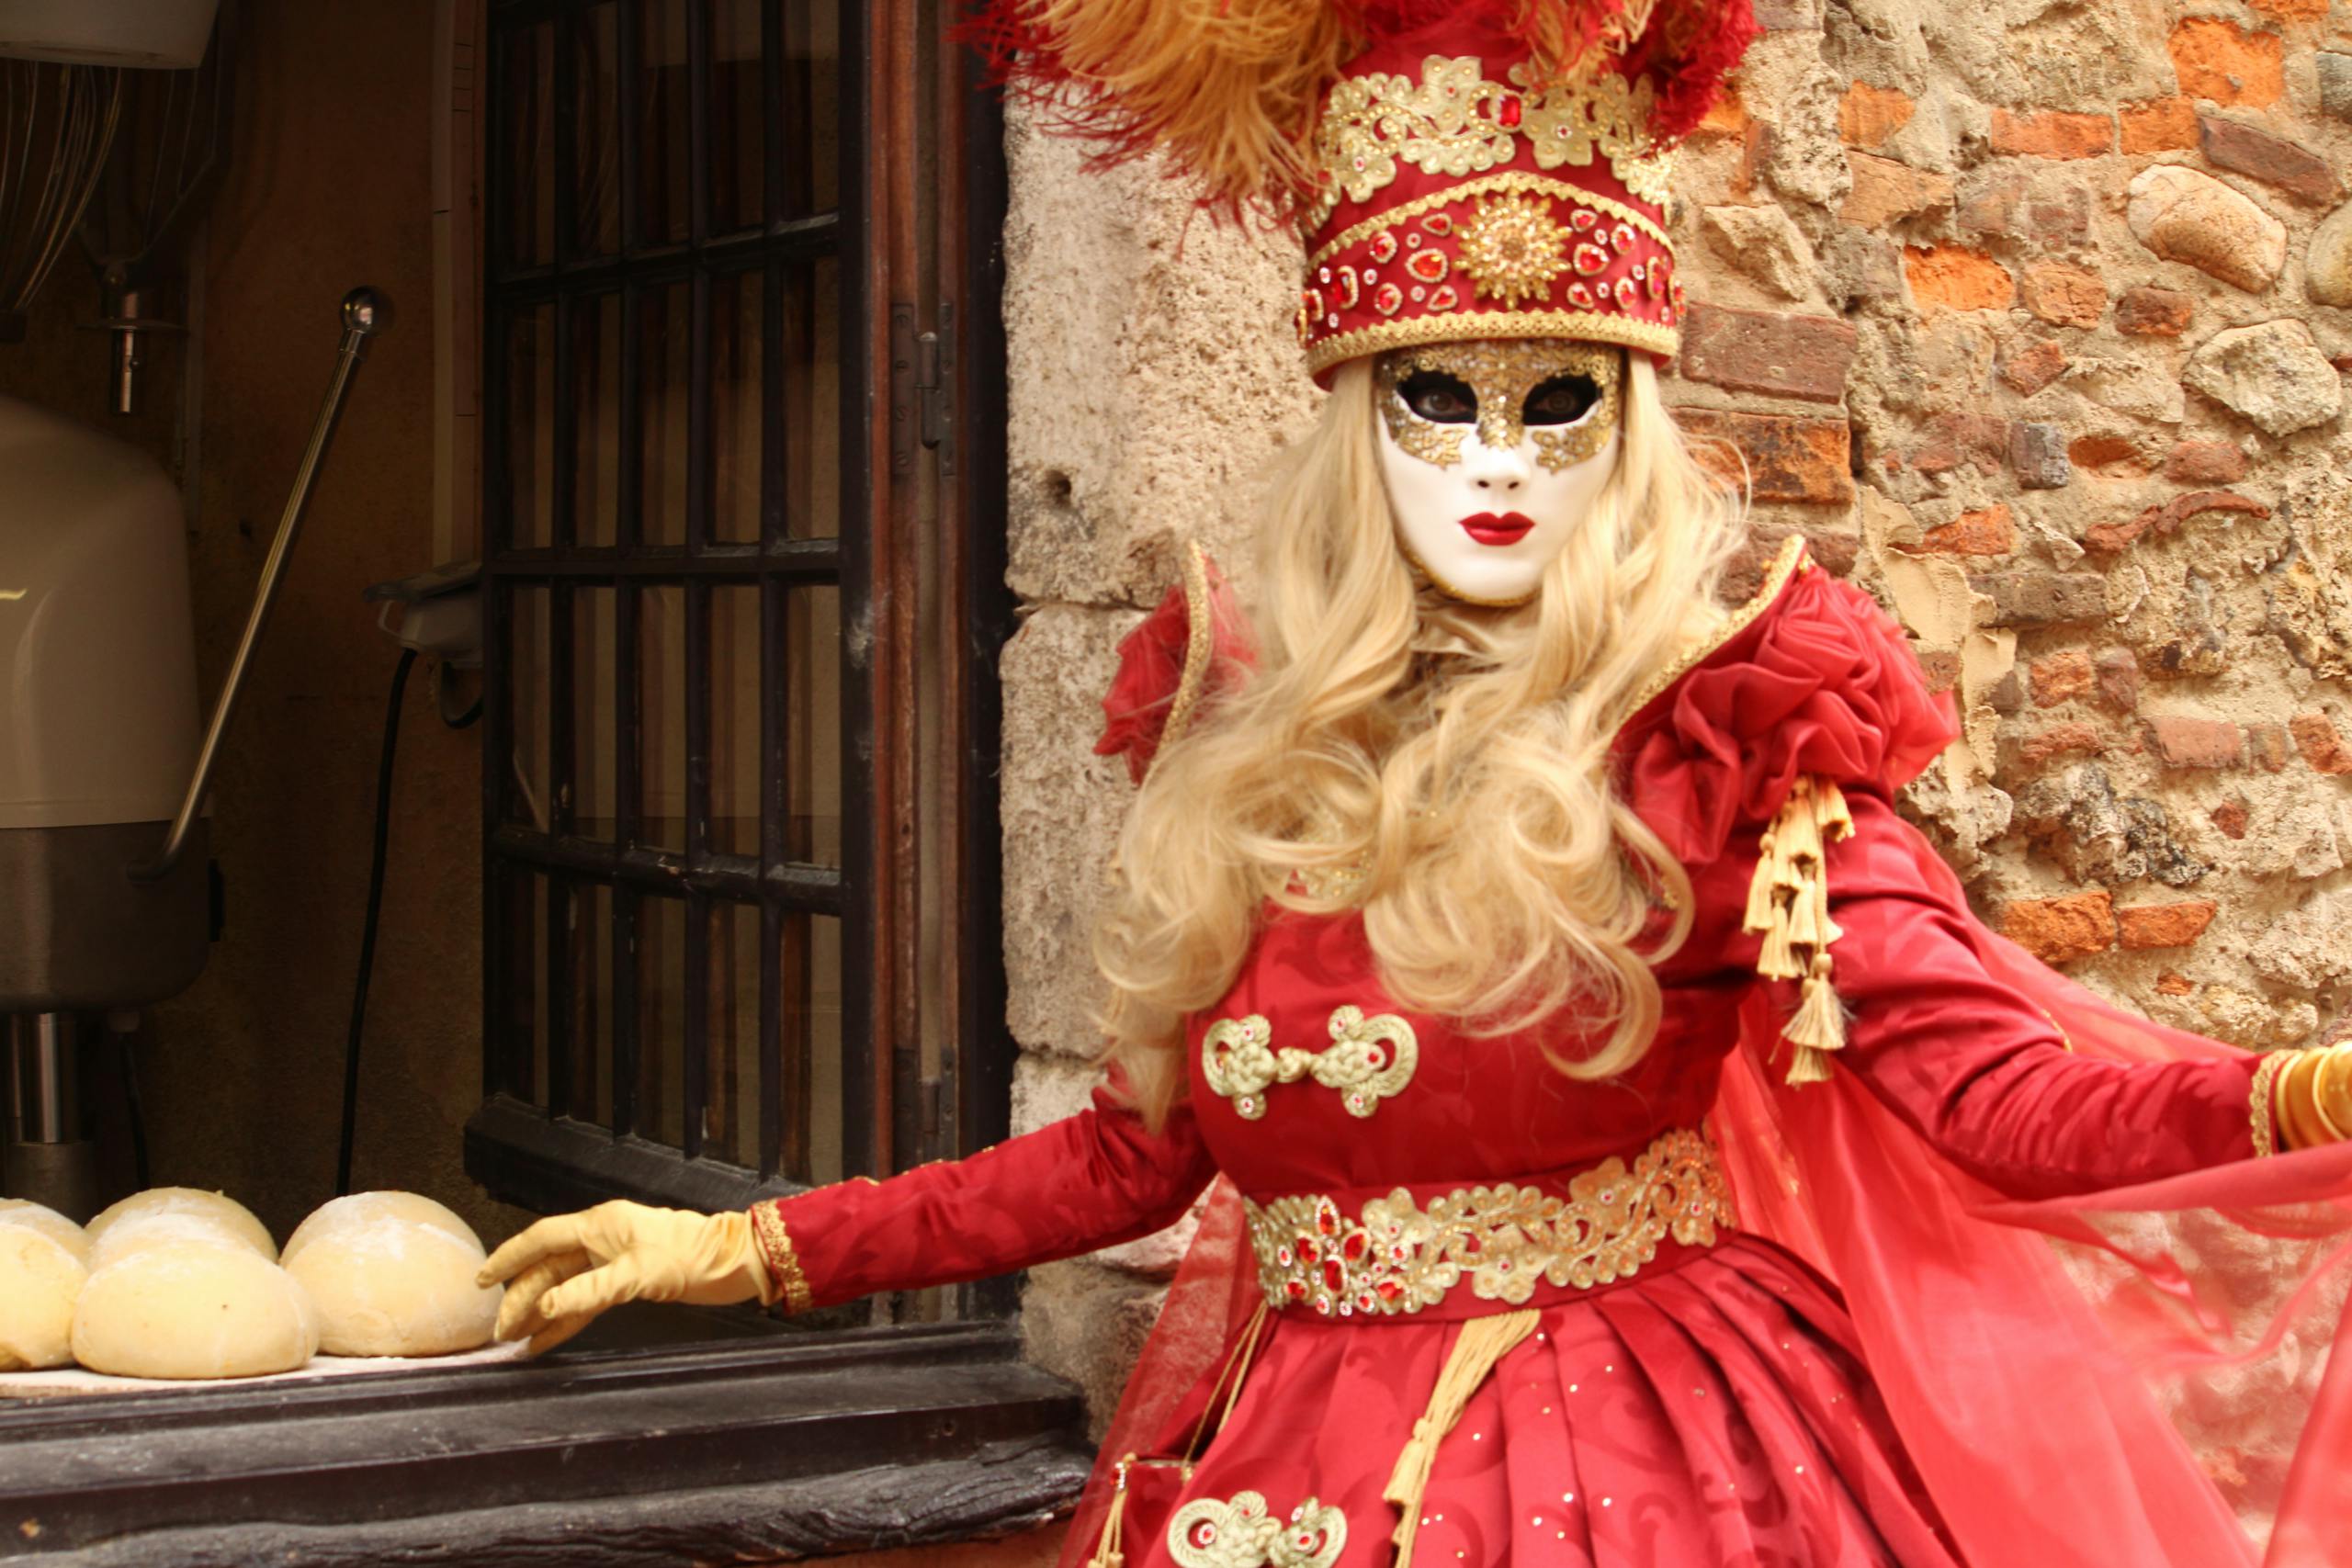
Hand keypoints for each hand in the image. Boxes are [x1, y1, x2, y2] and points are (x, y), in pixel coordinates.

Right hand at [476, 1200, 773, 1356]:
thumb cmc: (692, 1257)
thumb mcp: (638, 1274)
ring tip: (515, 1340)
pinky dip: (566, 1321)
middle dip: (522, 1298)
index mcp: (600, 1225)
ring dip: (541, 1313)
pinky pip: (587, 1302)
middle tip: (500, 1331)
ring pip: (565, 1287)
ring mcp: (613, 1261)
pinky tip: (546, 1341)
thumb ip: (589, 1291)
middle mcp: (601, 1239)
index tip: (481, 1281)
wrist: (734, 1263)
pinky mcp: (627, 1281)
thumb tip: (545, 1307)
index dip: (509, 1259)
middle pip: (549, 1268)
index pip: (541, 1239)